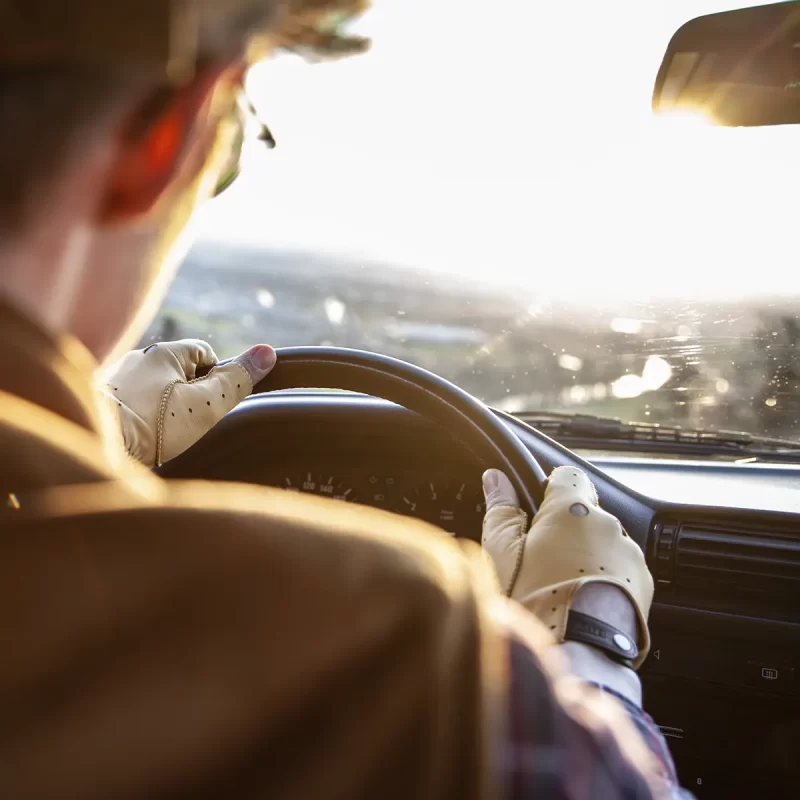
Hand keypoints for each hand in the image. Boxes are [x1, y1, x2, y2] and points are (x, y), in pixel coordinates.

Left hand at [100, 340, 275, 466]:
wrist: (88, 448)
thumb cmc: (153, 426)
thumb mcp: (206, 405)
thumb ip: (236, 380)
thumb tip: (268, 352)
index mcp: (164, 353)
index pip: (203, 353)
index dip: (217, 377)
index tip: (215, 403)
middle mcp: (134, 360)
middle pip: (175, 373)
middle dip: (187, 396)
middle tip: (191, 425)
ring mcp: (112, 382)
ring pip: (149, 391)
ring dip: (159, 410)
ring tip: (160, 438)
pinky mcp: (95, 405)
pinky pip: (128, 407)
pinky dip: (136, 421)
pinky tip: (137, 442)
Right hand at [481, 466, 653, 668]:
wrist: (580, 654)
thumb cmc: (537, 600)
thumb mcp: (503, 552)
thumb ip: (501, 509)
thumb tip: (496, 479)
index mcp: (572, 509)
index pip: (567, 475)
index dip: (550, 490)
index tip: (537, 511)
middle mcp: (608, 525)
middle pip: (585, 515)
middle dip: (567, 532)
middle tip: (542, 561)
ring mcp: (629, 556)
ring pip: (603, 545)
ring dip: (587, 558)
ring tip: (562, 590)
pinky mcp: (643, 587)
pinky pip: (621, 573)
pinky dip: (605, 583)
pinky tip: (583, 606)